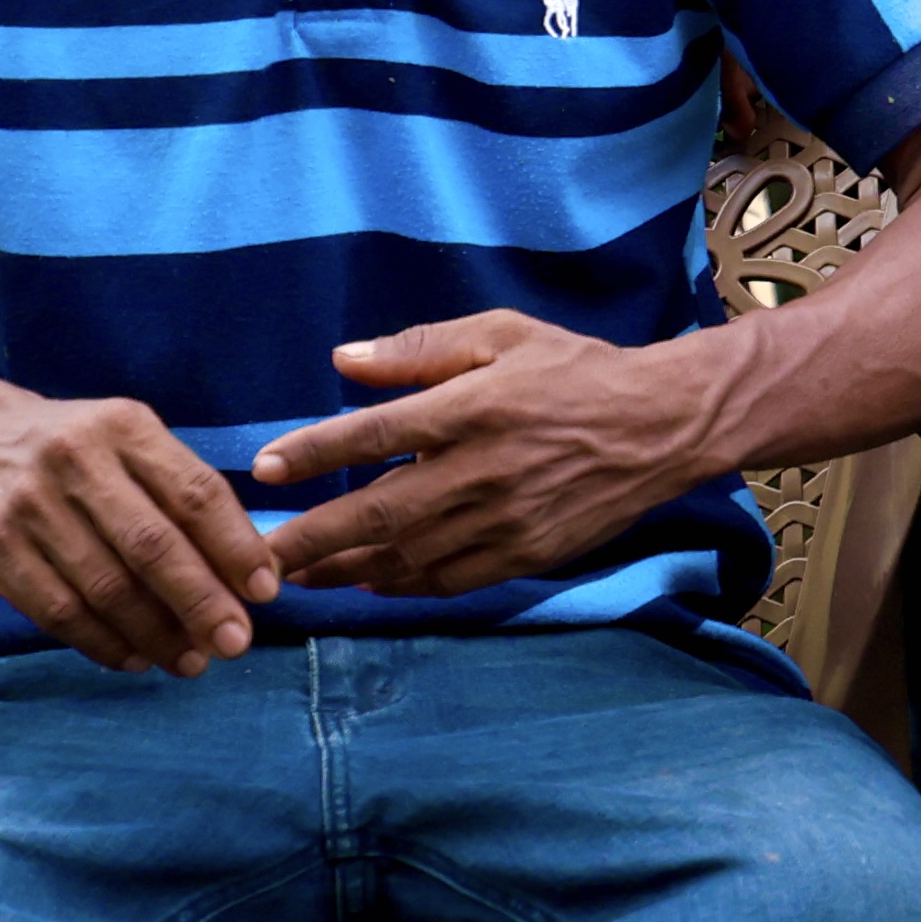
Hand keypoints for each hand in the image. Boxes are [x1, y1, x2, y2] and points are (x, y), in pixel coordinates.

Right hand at [0, 381, 278, 674]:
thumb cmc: (74, 445)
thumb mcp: (130, 438)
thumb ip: (181, 490)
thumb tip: (246, 566)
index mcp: (124, 427)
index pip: (193, 492)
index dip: (234, 546)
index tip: (265, 591)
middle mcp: (75, 462)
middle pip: (150, 546)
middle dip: (200, 602)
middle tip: (236, 643)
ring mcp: (28, 509)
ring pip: (104, 589)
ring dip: (155, 634)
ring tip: (191, 661)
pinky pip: (57, 612)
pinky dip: (103, 643)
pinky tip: (136, 658)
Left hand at [251, 310, 707, 597]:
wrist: (663, 426)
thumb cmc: (575, 371)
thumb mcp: (504, 334)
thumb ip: (422, 349)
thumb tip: (343, 361)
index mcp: (476, 406)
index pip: (377, 432)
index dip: (317, 451)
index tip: (267, 468)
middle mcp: (485, 469)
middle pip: (380, 512)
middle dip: (311, 538)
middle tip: (258, 556)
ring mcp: (507, 520)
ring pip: (409, 556)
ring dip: (346, 570)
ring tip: (297, 577)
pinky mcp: (527, 554)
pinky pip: (450, 580)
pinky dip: (403, 587)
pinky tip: (370, 585)